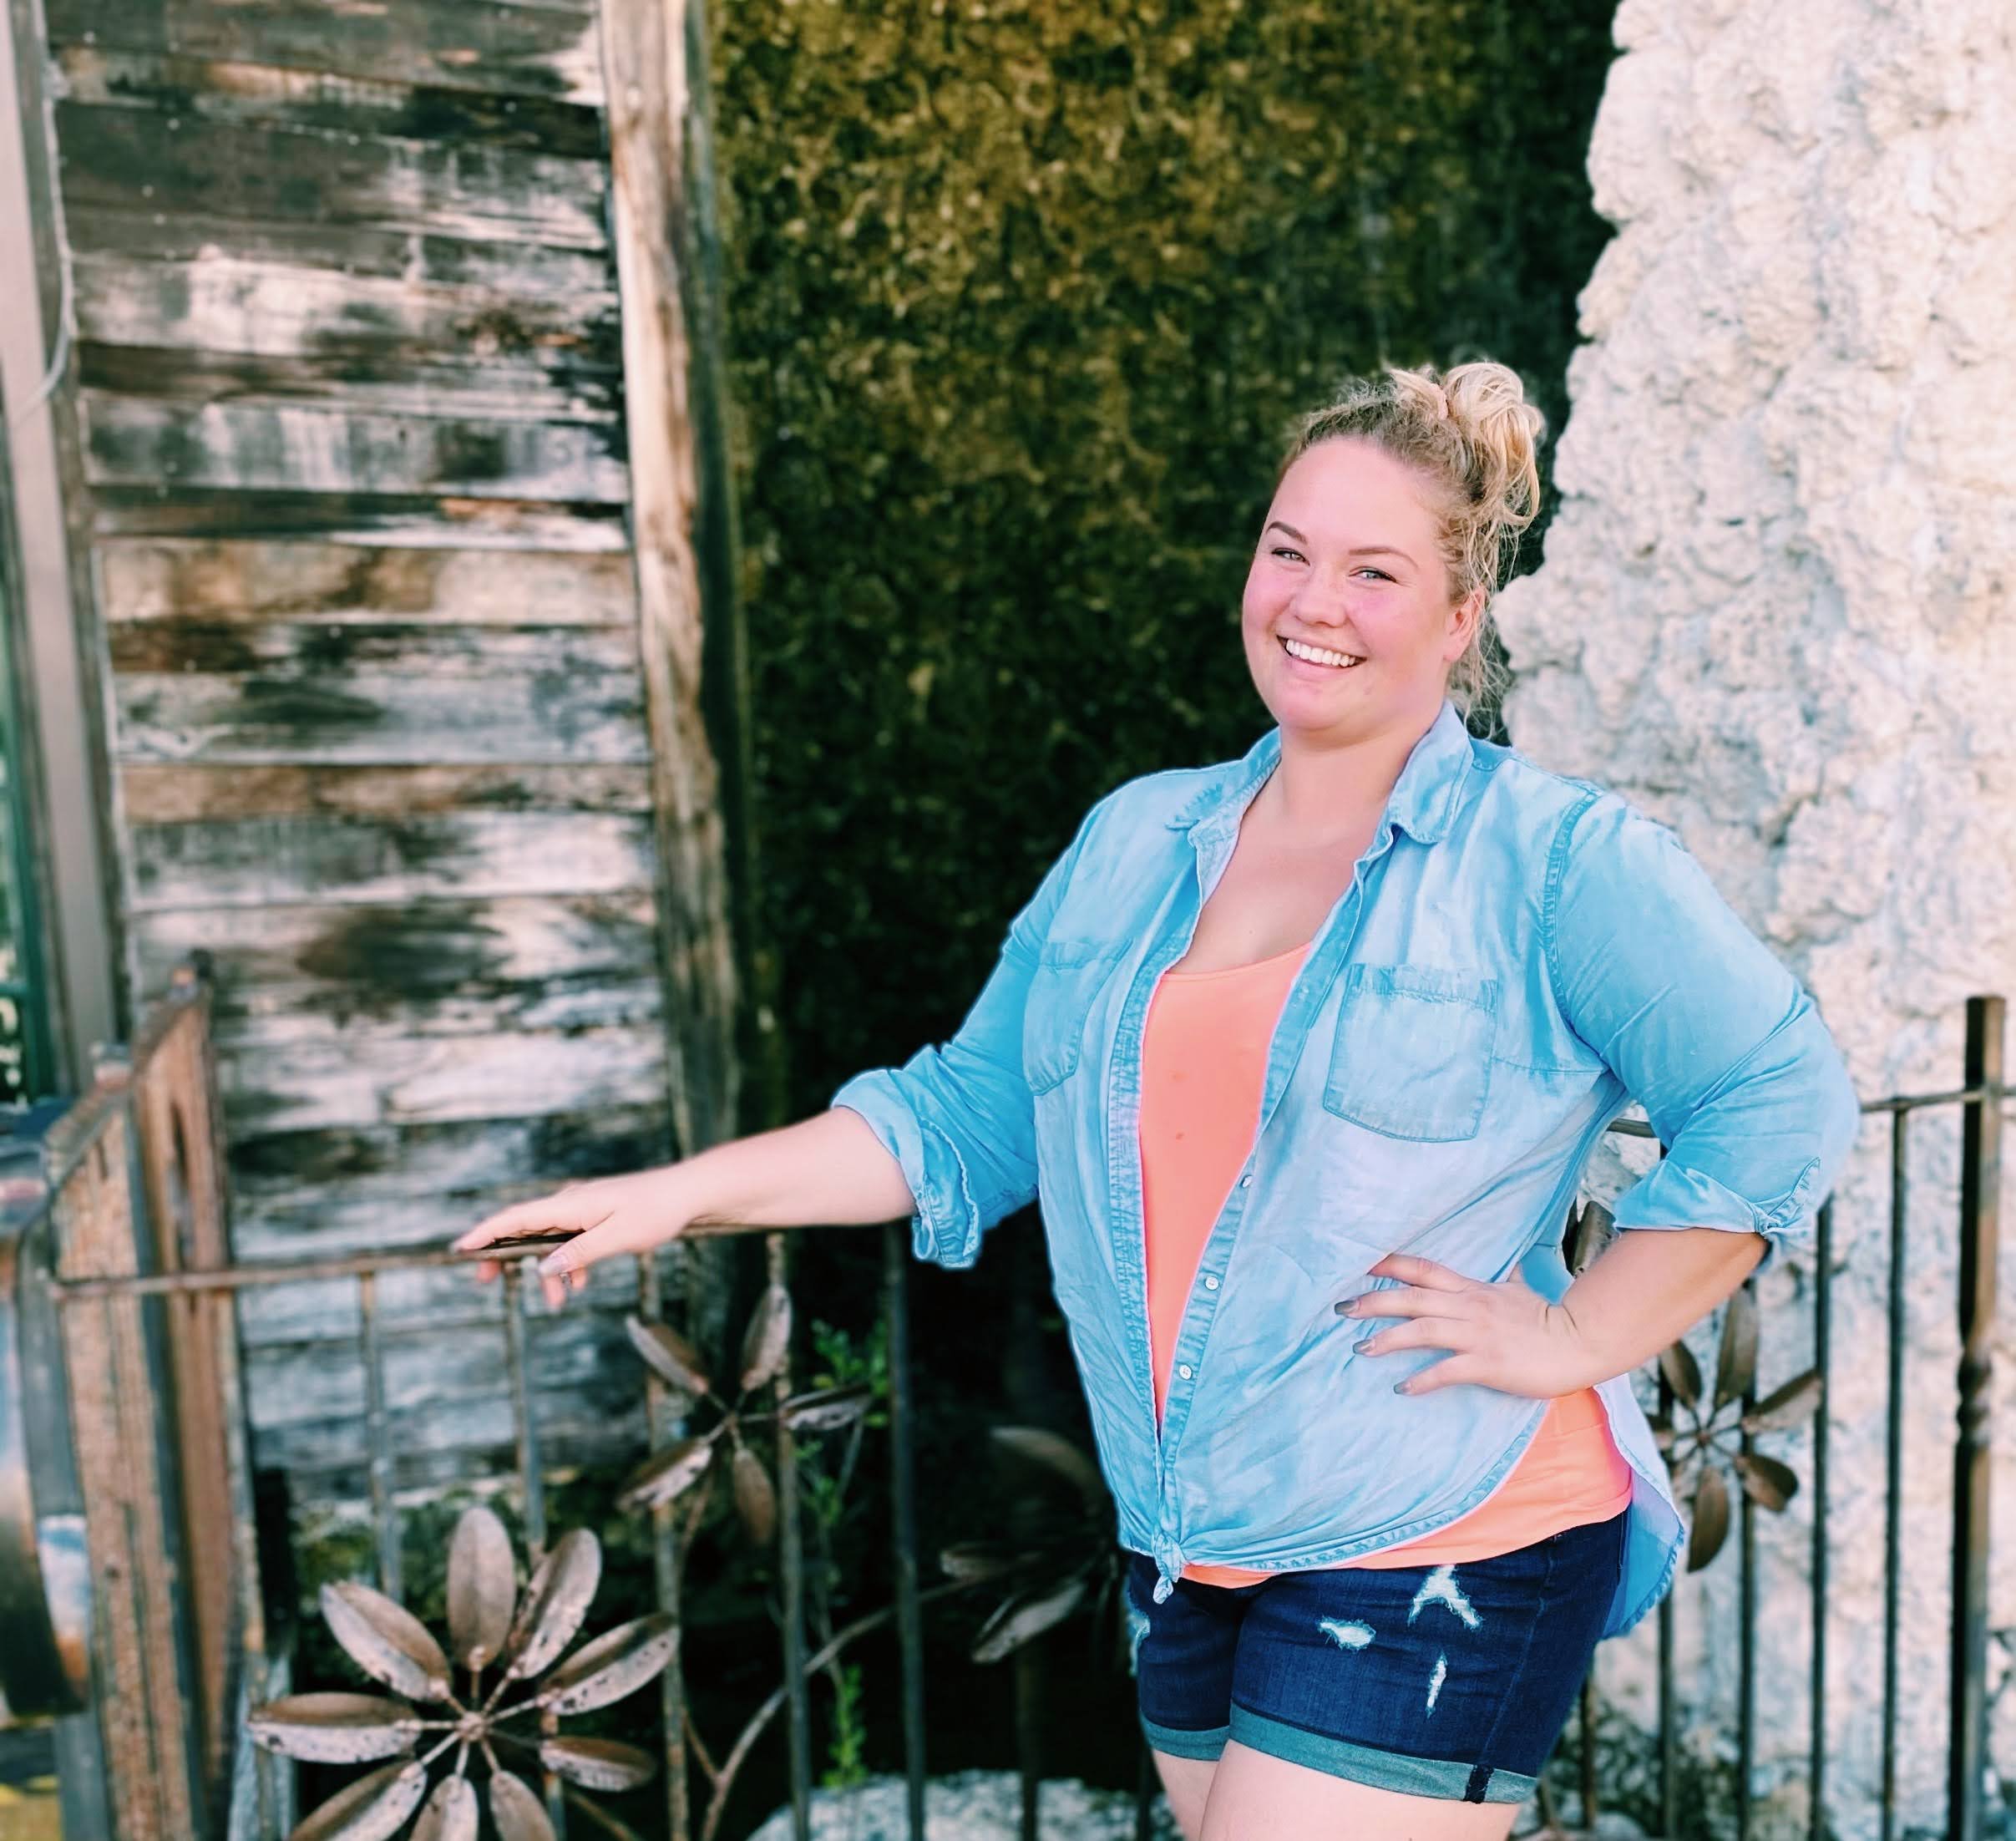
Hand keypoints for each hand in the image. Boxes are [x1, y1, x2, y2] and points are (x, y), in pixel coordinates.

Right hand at [454, 1171, 686, 1309]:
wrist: (688, 1194)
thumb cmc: (656, 1212)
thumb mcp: (617, 1238)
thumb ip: (579, 1254)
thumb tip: (543, 1269)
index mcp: (570, 1205)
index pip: (516, 1218)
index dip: (486, 1232)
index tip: (460, 1248)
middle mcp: (571, 1204)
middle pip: (525, 1229)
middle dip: (504, 1256)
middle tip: (486, 1283)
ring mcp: (584, 1211)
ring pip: (551, 1242)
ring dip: (547, 1271)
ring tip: (555, 1302)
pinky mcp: (598, 1218)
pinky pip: (572, 1243)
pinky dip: (570, 1264)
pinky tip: (580, 1284)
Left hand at [1335, 1252, 1596, 1398]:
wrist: (1579, 1342)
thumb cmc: (1547, 1319)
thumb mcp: (1521, 1290)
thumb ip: (1507, 1279)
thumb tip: (1512, 1266)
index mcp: (1471, 1288)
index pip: (1422, 1269)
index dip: (1388, 1264)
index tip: (1357, 1263)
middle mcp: (1468, 1306)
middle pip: (1411, 1297)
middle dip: (1373, 1301)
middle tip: (1340, 1308)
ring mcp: (1477, 1335)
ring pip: (1423, 1330)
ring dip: (1388, 1339)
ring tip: (1361, 1348)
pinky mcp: (1488, 1364)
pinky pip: (1447, 1370)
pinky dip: (1422, 1379)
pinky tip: (1402, 1387)